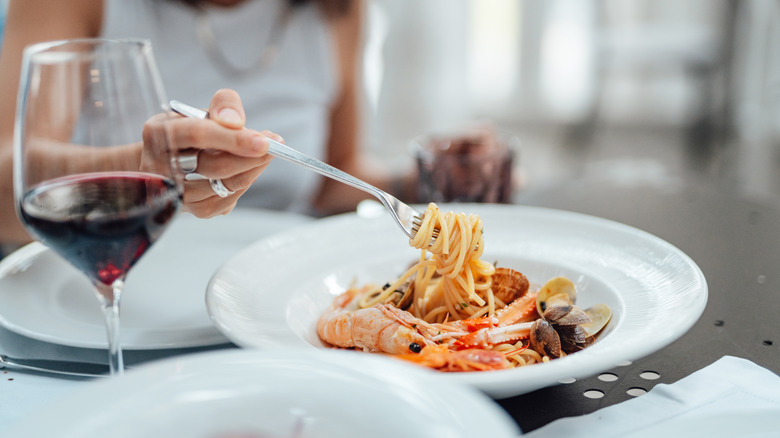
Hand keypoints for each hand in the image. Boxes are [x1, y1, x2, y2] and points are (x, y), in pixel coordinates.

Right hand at [143, 89, 278, 216]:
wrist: (171, 162)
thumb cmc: (190, 132)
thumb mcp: (203, 110)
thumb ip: (223, 105)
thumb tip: (236, 122)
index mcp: (159, 134)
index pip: (197, 135)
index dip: (233, 138)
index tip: (264, 140)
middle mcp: (160, 167)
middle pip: (215, 166)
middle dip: (251, 156)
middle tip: (275, 146)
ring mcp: (175, 193)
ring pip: (225, 185)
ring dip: (253, 169)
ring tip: (266, 153)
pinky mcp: (193, 211)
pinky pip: (228, 199)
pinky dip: (245, 182)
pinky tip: (249, 169)